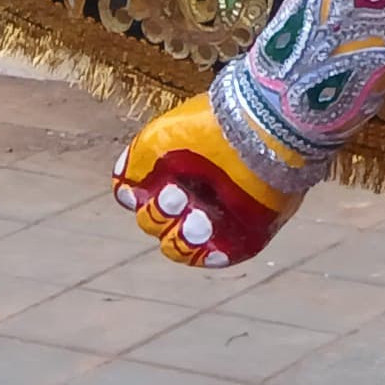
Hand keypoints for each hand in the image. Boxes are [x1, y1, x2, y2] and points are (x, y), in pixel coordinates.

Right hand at [116, 93, 295, 268]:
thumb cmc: (208, 129)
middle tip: (176, 196)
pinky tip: (209, 243)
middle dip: (159, 215)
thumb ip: (134, 166)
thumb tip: (125, 190)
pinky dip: (209, 253)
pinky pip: (220, 255)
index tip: (139, 190)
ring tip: (198, 218)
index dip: (135, 199)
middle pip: (155, 225)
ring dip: (181, 238)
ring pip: (180, 246)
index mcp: (174, 169)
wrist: (259, 131)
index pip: (140, 199)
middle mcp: (195, 192)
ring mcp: (221, 214)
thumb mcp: (158, 140)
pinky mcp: (248, 230)